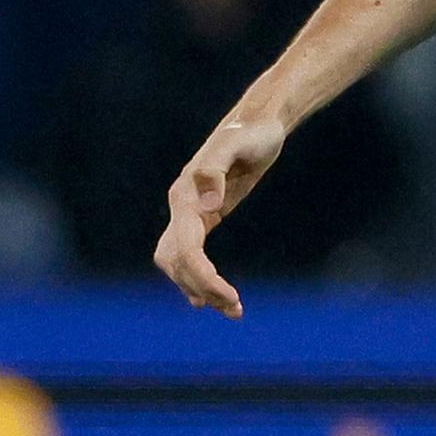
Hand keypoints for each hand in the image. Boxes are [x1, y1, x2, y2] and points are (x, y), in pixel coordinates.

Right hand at [156, 109, 286, 316]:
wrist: (259, 124)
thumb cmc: (252, 133)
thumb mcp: (240, 144)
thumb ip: (217, 168)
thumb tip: (207, 206)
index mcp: (185, 195)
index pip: (185, 247)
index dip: (202, 275)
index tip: (228, 294)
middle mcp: (181, 207)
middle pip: (177, 260)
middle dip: (202, 287)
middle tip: (236, 309)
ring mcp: (190, 213)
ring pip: (180, 262)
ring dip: (200, 288)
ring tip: (233, 311)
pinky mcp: (203, 217)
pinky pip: (191, 255)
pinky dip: (199, 278)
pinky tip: (212, 298)